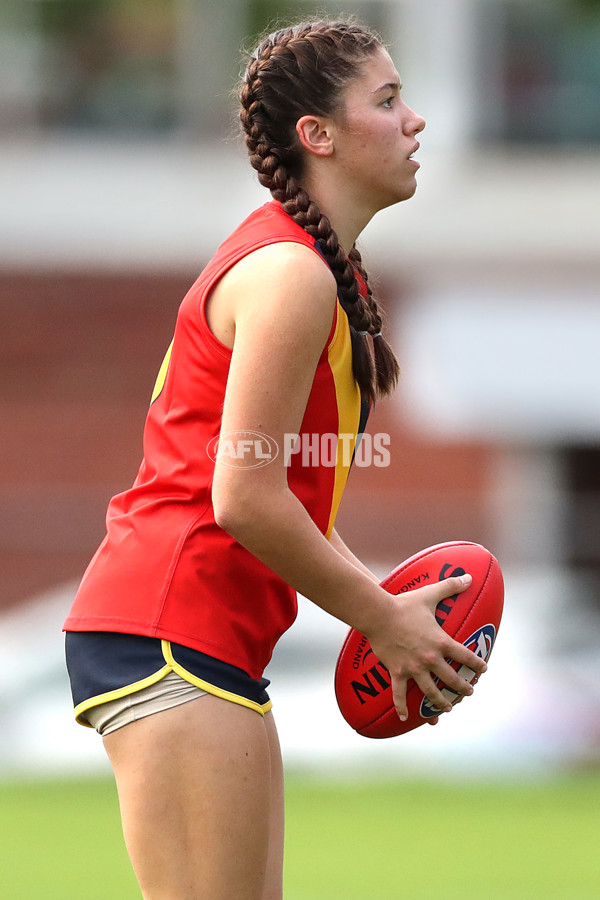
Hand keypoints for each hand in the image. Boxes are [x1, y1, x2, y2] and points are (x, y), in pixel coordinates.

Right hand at [365, 574, 486, 723]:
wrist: (378, 614)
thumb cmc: (405, 604)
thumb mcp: (430, 594)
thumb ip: (451, 586)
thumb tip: (469, 577)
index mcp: (440, 642)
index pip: (465, 656)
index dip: (476, 664)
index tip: (483, 669)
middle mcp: (430, 658)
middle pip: (451, 679)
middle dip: (462, 688)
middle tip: (468, 692)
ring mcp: (413, 668)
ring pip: (430, 691)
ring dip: (440, 702)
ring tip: (446, 709)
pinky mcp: (397, 672)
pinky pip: (399, 694)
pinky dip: (401, 707)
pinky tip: (404, 717)